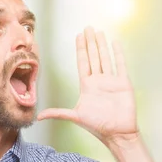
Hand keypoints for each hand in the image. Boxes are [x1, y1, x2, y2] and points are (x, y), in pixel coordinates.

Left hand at [37, 27, 137, 146]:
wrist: (118, 133)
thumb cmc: (98, 126)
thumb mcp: (75, 117)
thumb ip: (58, 113)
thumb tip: (38, 117)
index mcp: (87, 86)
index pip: (82, 62)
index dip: (81, 49)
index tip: (79, 36)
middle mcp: (98, 81)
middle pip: (93, 56)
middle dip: (90, 42)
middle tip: (88, 28)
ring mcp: (111, 81)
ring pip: (105, 58)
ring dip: (102, 45)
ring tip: (99, 32)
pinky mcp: (123, 83)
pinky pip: (120, 64)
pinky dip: (118, 53)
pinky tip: (115, 43)